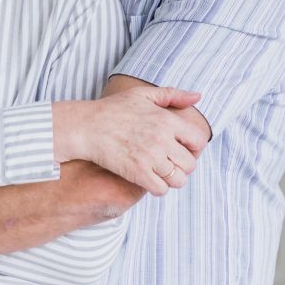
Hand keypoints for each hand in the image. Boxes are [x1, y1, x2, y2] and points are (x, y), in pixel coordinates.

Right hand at [54, 84, 207, 196]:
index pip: (198, 141)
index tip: (181, 149)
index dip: (193, 148)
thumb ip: (172, 94)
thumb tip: (198, 96)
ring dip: (171, 179)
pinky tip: (148, 179)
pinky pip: (161, 189)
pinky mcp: (136, 173)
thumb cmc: (112, 109)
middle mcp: (162, 139)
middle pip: (190, 164)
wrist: (86, 126)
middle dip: (182, 166)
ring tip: (159, 173)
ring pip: (178, 180)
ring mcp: (150, 157)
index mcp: (166, 120)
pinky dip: (157, 188)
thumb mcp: (142, 94)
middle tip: (168, 163)